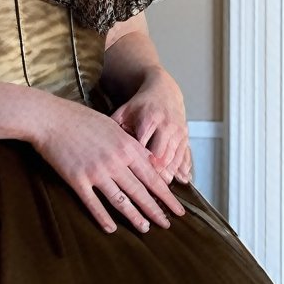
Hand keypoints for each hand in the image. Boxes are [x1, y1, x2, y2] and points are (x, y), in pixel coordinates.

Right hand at [25, 95, 187, 235]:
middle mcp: (116, 161)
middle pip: (141, 192)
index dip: (166, 196)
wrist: (51, 119)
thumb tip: (150, 161)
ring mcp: (96, 172)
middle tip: (167, 225)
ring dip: (134, 217)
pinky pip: (94, 204)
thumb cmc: (82, 120)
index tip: (177, 209)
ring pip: (121, 200)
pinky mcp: (78, 180)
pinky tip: (111, 229)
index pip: (153, 177)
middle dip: (156, 211)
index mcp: (127, 147)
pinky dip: (103, 218)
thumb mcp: (114, 127)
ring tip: (145, 229)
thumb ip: (132, 145)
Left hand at [110, 69, 191, 183]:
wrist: (165, 91)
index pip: (145, 144)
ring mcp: (178, 132)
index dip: (138, 161)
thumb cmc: (140, 105)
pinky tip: (182, 181)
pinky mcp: (186, 137)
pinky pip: (186, 155)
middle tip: (148, 192)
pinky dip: (183, 169)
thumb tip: (97, 144)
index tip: (131, 177)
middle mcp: (167, 125)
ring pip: (175, 158)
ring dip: (169, 174)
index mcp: (150, 118)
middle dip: (156, 173)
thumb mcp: (125, 111)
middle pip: (162, 155)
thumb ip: (113, 126)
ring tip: (162, 191)